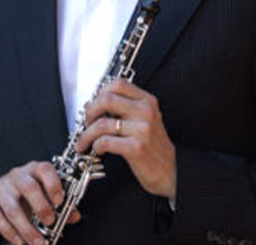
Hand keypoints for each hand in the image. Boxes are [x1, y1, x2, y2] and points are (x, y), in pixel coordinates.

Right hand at [0, 161, 79, 244]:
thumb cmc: (24, 194)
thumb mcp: (42, 194)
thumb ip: (60, 205)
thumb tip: (75, 215)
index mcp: (34, 170)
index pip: (44, 169)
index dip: (53, 184)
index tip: (60, 202)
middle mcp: (17, 176)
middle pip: (28, 187)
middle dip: (41, 207)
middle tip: (50, 222)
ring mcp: (1, 188)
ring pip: (13, 208)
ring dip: (27, 229)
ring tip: (39, 242)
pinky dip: (11, 233)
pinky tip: (20, 242)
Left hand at [74, 79, 176, 201]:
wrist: (171, 172)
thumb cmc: (153, 148)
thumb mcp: (146, 120)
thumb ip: (126, 109)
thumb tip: (94, 104)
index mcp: (147, 101)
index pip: (118, 84)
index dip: (100, 92)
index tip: (94, 105)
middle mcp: (146, 111)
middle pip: (106, 99)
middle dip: (89, 112)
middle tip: (86, 123)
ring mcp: (142, 129)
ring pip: (102, 123)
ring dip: (87, 134)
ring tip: (84, 142)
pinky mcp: (136, 147)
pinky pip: (105, 141)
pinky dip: (96, 146)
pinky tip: (98, 150)